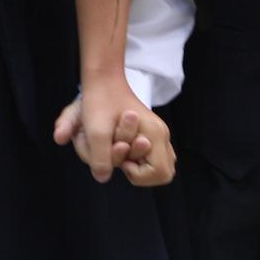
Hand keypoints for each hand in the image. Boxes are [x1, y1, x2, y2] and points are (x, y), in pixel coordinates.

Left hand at [54, 81, 177, 189]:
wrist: (103, 81)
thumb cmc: (100, 101)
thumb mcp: (96, 131)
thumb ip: (100, 158)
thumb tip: (103, 178)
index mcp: (154, 133)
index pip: (160, 173)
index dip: (138, 174)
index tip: (121, 159)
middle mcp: (162, 135)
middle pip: (164, 173)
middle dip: (140, 173)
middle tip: (121, 156)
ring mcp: (159, 134)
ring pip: (159, 167)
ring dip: (139, 167)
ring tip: (121, 150)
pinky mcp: (152, 134)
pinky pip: (153, 159)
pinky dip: (138, 161)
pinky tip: (122, 147)